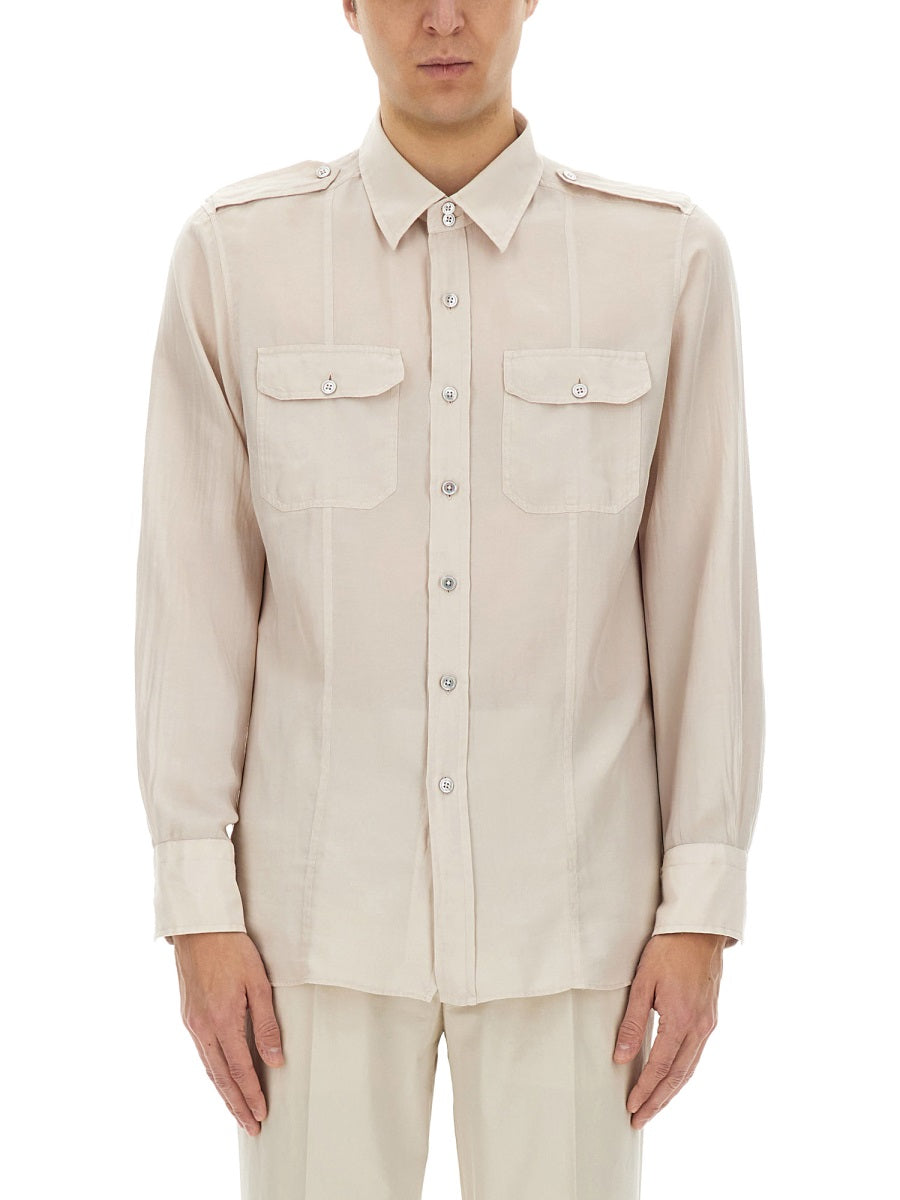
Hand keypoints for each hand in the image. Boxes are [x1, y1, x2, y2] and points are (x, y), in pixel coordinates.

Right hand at [171, 931, 284, 1135]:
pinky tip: (221, 1078)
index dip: (252, 1094)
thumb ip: (267, 1024)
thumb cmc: (233, 949)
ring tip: (237, 1111)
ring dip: (224, 1092)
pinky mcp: (188, 1016)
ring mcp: (192, 1023)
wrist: (199, 927)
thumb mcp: (258, 983)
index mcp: (223, 1020)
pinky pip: (202, 1053)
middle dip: (237, 1104)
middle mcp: (203, 1027)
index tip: (261, 1115)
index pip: (241, 1069)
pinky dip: (213, 1072)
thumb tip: (276, 1060)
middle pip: (222, 1077)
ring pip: (209, 1068)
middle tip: (251, 1126)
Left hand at [612, 932, 725, 1128]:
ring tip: (653, 1107)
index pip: (659, 1067)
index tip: (631, 1107)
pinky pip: (696, 1055)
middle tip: (639, 1120)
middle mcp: (699, 1027)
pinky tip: (671, 1079)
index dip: (644, 1090)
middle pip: (677, 1076)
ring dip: (671, 1091)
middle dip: (658, 1101)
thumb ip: (632, 1022)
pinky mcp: (710, 1018)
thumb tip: (620, 1057)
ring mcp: (708, 1024)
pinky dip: (682, 1073)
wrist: (699, 929)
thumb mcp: (642, 983)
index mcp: (681, 1020)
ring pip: (689, 1069)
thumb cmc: (667, 950)